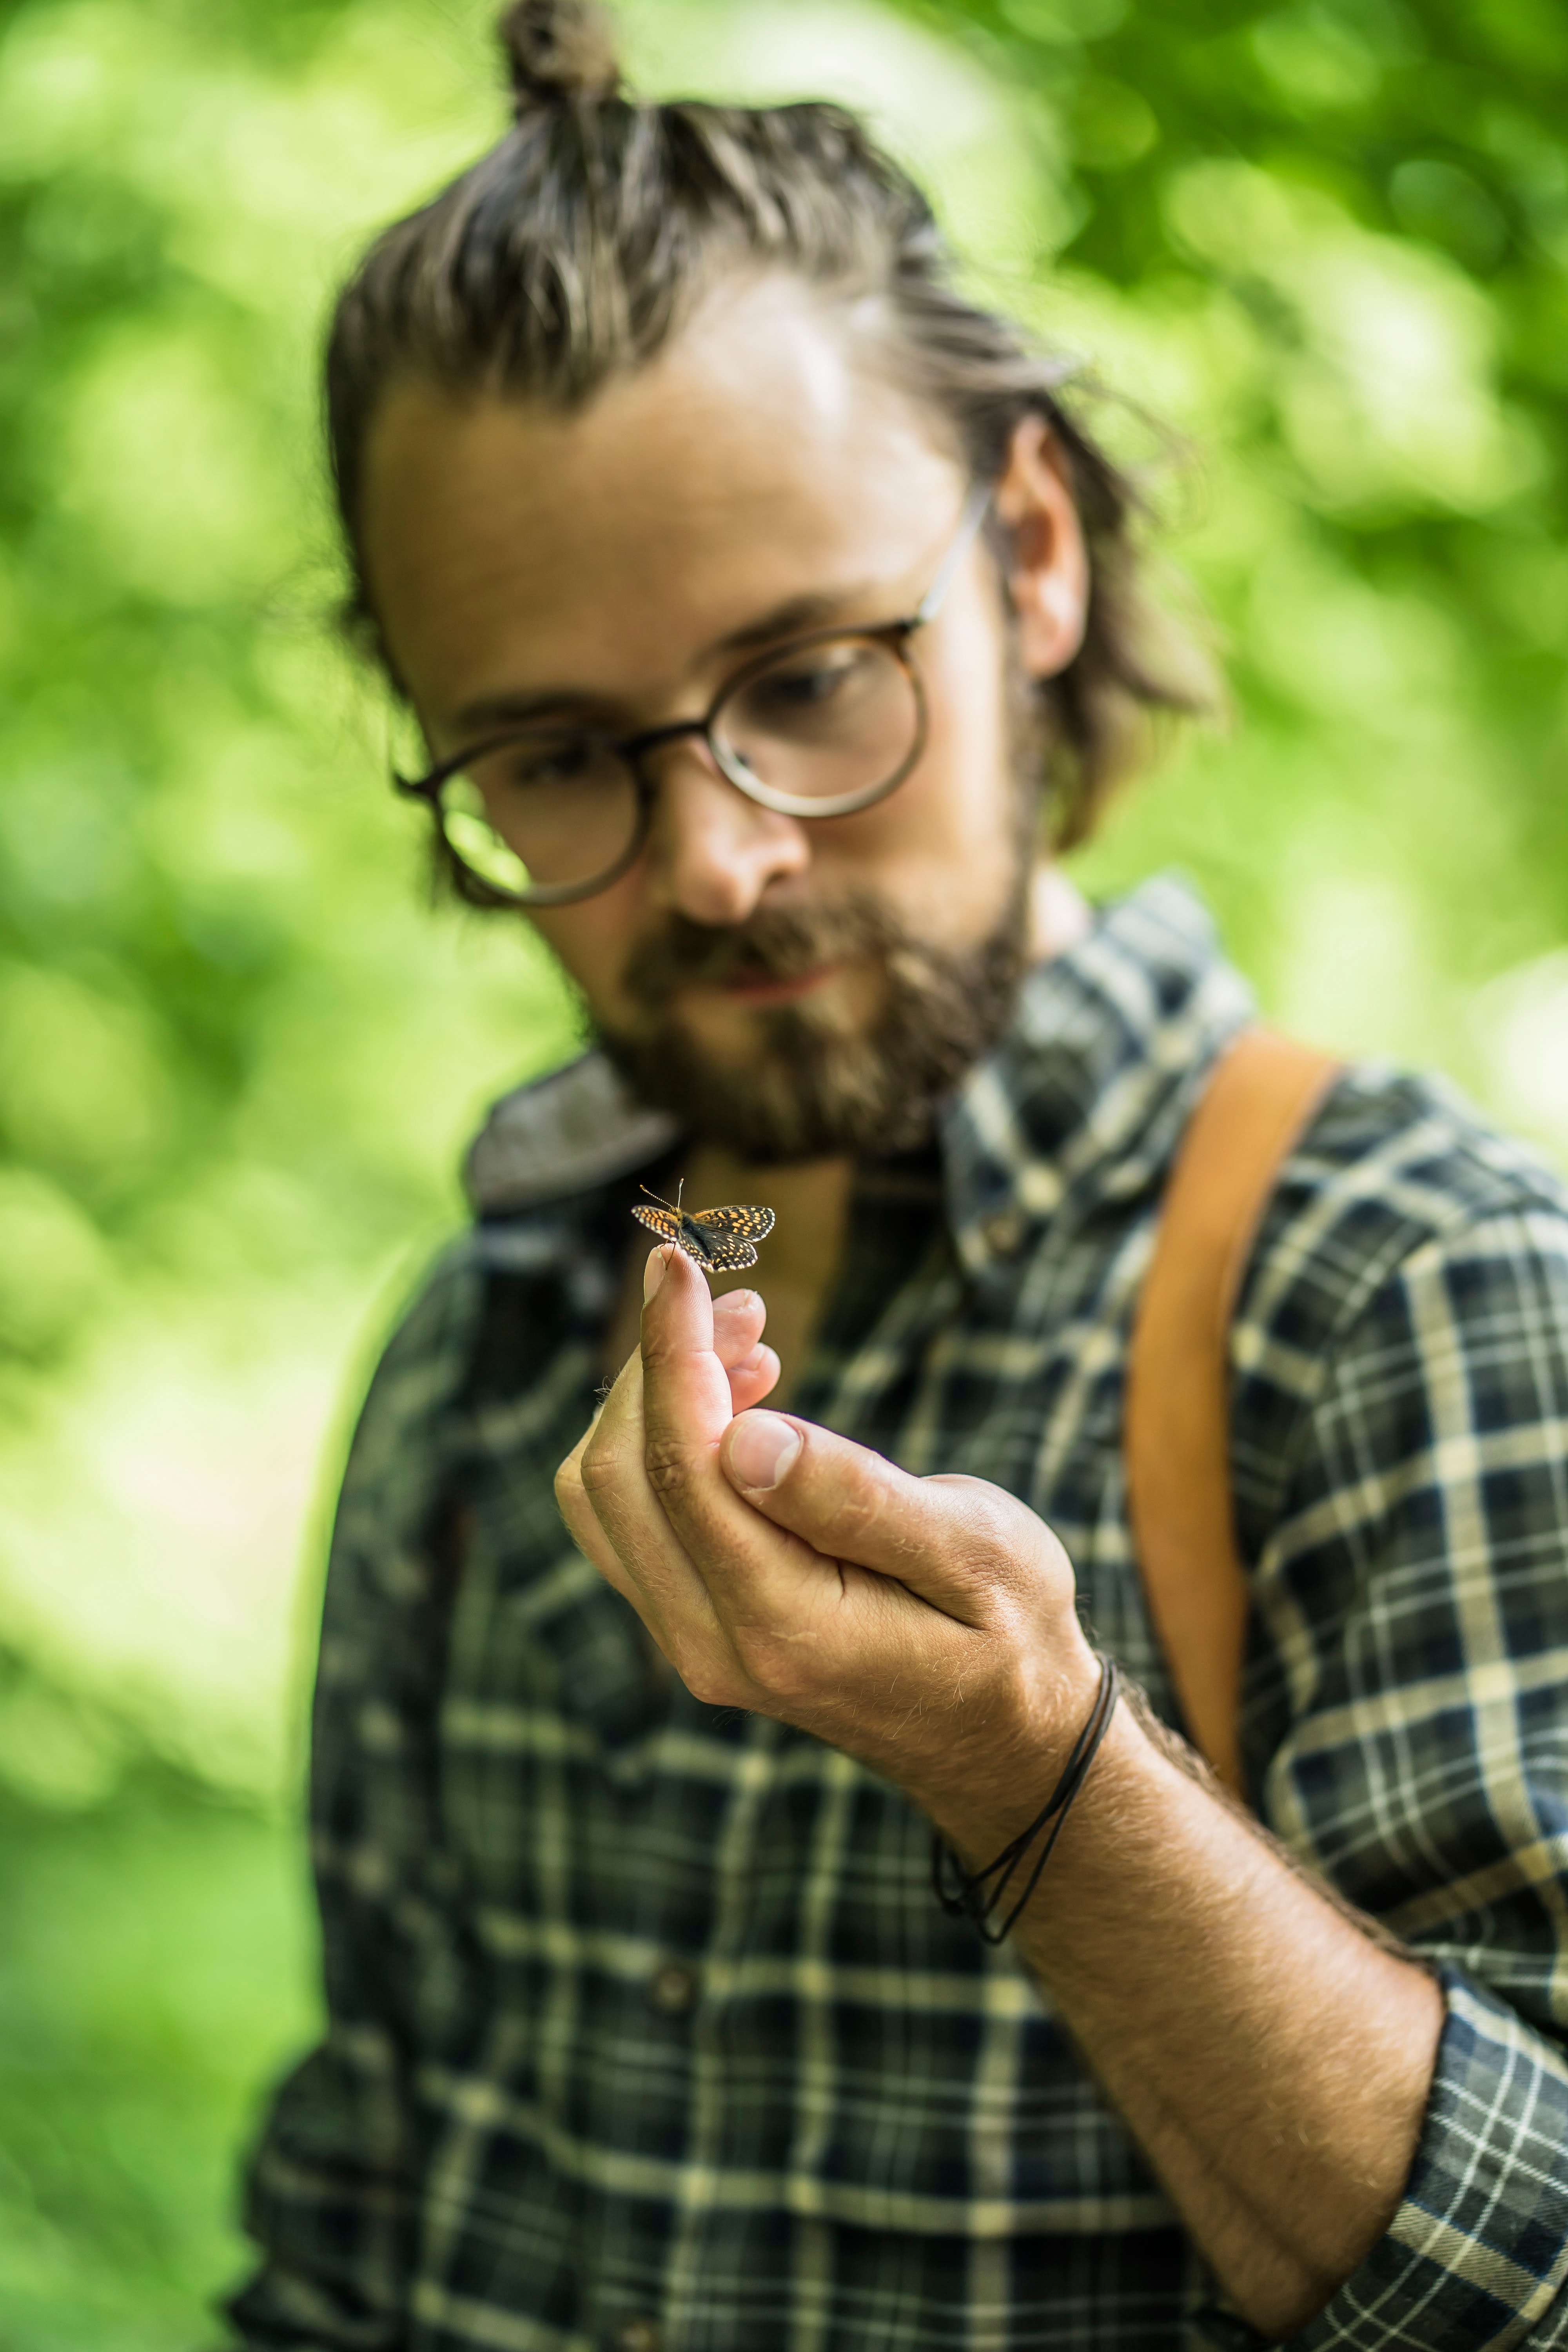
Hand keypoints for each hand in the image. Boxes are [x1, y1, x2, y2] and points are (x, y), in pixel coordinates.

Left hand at [556, 1244, 1099, 1838]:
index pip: (681, 1468)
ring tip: (751, 1344)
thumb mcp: (974, 1555)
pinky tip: (741, 1403)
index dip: (670, 1351)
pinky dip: (664, 1439)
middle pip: (617, 1476)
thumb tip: (746, 1436)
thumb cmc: (1009, 1633)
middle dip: (662, 1363)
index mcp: (783, 1627)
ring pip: (606, 1497)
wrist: (1003, 1738)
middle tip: (747, 1301)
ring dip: (657, 1398)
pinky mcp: (691, 1624)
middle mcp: (710, 1646)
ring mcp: (692, 1642)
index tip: (676, 1261)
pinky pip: (636, 1518)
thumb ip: (858, 1500)